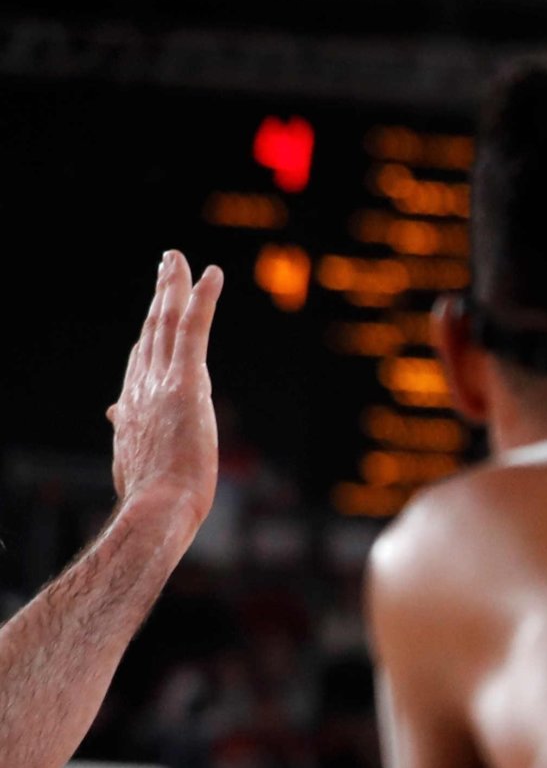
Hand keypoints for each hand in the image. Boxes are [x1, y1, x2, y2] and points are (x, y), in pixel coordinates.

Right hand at [107, 251, 223, 525]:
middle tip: (165, 266)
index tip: (153, 315)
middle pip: (150, 332)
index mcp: (132, 408)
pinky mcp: (186, 383)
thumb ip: (128, 434)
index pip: (139, 363)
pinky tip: (212, 274)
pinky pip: (194, 330)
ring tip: (178, 260)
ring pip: (168, 322)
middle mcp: (141, 388)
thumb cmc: (151, 497)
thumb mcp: (134, 461)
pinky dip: (203, 299)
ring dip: (174, 286)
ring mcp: (162, 382)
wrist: (156, 507)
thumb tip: (113, 414)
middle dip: (158, 296)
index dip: (146, 337)